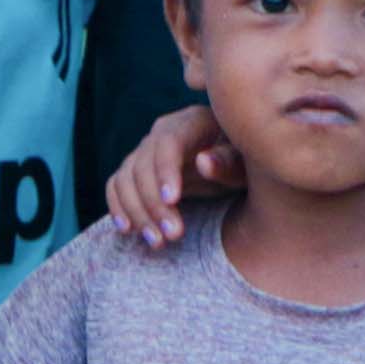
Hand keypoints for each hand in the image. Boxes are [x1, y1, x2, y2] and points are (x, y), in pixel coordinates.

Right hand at [105, 102, 243, 247]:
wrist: (237, 165)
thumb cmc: (247, 162)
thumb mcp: (247, 164)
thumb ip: (227, 162)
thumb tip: (202, 162)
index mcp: (192, 122)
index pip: (167, 142)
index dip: (165, 171)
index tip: (172, 201)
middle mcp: (163, 132)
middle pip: (143, 165)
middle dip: (154, 203)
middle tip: (173, 235)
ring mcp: (147, 151)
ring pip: (126, 178)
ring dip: (136, 212)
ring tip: (157, 241)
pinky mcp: (137, 170)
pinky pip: (117, 185)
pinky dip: (119, 207)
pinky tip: (128, 230)